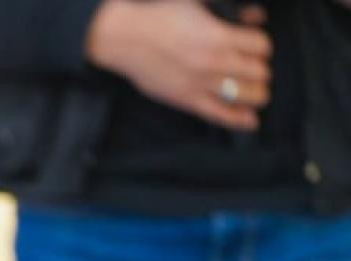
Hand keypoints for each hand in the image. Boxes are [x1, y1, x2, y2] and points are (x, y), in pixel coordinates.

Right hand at [86, 0, 271, 131]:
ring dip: (255, 92)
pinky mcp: (186, 100)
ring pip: (248, 95)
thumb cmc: (161, 16)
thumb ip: (231, 11)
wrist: (126, 37)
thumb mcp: (199, 2)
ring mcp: (201, 84)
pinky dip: (238, 120)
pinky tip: (250, 121)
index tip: (254, 47)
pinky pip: (219, 115)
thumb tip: (257, 16)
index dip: (261, 46)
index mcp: (220, 36)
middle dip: (258, 69)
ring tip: (251, 89)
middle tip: (250, 67)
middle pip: (259, 72)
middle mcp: (215, 62)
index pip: (262, 46)